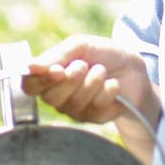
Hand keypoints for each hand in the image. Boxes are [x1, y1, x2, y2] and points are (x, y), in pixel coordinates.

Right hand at [21, 35, 157, 126]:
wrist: (134, 70)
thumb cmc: (104, 55)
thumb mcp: (80, 46)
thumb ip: (56, 55)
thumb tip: (30, 66)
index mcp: (49, 77)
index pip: (29, 86)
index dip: (41, 80)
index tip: (57, 70)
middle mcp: (58, 97)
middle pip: (50, 98)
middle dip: (71, 80)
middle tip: (84, 66)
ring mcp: (75, 111)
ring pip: (74, 103)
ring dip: (92, 82)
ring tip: (102, 71)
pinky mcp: (94, 119)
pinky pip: (95, 108)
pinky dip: (107, 91)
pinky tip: (114, 85)